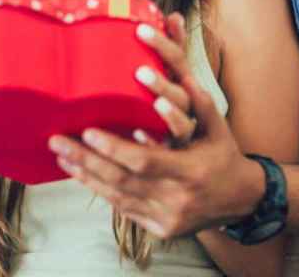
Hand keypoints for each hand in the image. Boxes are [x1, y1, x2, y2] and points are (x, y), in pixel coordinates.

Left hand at [48, 13, 264, 238]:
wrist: (241, 200)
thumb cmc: (224, 154)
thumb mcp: (217, 125)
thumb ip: (197, 100)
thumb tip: (177, 68)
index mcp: (191, 170)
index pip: (143, 161)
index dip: (112, 148)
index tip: (87, 131)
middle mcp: (177, 198)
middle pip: (121, 181)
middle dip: (86, 160)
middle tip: (57, 141)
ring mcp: (167, 217)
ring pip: (116, 197)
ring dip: (85, 176)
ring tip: (61, 156)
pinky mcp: (160, 228)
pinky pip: (123, 209)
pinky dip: (100, 190)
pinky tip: (81, 174)